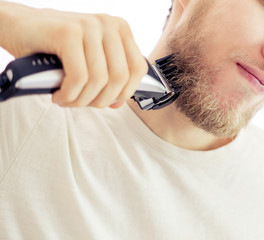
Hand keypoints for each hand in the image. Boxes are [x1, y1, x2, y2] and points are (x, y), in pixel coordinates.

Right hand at [0, 2, 147, 107]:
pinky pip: (79, 77)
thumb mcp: (91, 60)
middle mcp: (108, 25)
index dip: (126, 92)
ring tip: (67, 100)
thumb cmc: (56, 47)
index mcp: (120, 30)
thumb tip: (118, 102)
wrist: (20, 28)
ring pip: (99, 80)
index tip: (110, 102)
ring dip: (81, 100)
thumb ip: (108, 77)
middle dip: (101, 100)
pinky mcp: (68, 32)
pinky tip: (59, 95)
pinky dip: (69, 94)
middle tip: (83, 103)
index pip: (138, 68)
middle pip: (120, 77)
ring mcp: (89, 26)